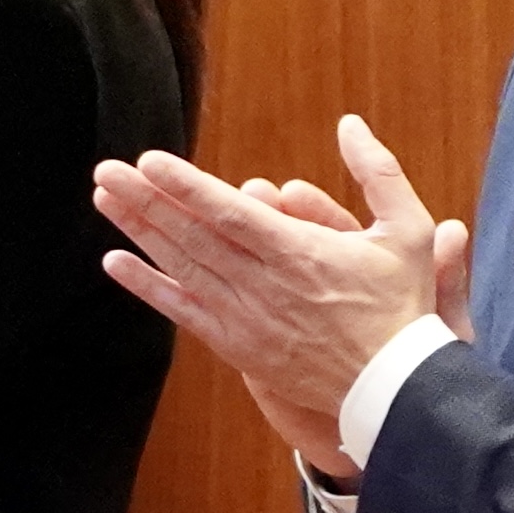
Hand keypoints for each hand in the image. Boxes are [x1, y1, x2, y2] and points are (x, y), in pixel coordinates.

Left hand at [94, 117, 464, 479]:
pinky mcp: (237, 346)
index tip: (147, 162)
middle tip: (106, 170)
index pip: (229, 213)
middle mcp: (265, 286)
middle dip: (146, 201)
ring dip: (139, 232)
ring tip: (105, 198)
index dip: (185, 187)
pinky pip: (183, 313)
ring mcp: (246, 319)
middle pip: (193, 237)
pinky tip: (114, 263)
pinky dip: (147, 288)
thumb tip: (350, 123)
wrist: (394, 389)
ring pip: (182, 269)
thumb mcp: (408, 230)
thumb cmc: (404, 306)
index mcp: (301, 253)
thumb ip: (378, 171)